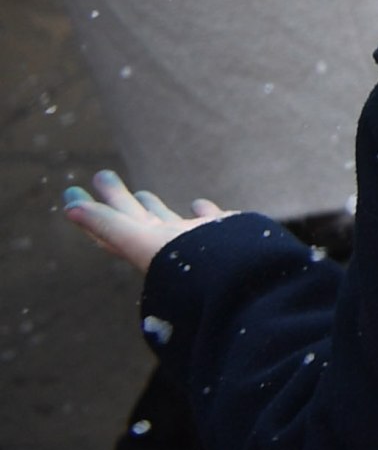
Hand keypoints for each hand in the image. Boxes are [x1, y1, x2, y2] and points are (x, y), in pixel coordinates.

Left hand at [60, 166, 222, 273]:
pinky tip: (199, 203)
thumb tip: (69, 209)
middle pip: (132, 217)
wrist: (237, 275)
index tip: (70, 191)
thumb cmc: (184, 260)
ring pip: (166, 220)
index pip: (106, 224)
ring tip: (143, 193)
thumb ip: (106, 224)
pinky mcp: (222, 233)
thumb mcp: (138, 239)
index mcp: (141, 245)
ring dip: (152, 207)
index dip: (87, 209)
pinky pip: (209, 219)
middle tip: (102, 174)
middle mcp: (163, 243)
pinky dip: (203, 210)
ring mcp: (192, 239)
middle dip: (116, 196)